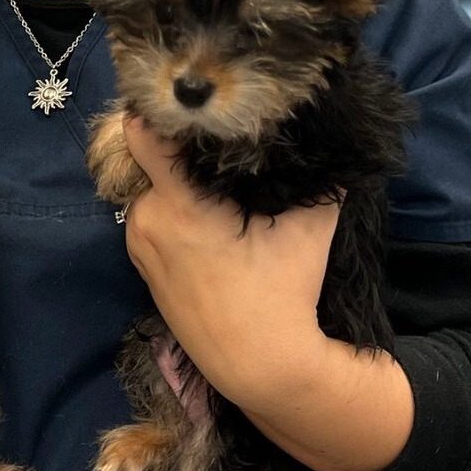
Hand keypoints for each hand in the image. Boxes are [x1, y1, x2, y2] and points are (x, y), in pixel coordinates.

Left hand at [119, 116, 339, 411]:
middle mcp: (148, 221)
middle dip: (179, 151)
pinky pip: (151, 220)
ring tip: (215, 186)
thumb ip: (319, 176)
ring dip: (176, 185)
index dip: (160, 111)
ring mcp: (139, 246)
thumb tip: (331, 132)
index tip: (188, 104)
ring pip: (151, 191)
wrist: (260, 366)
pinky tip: (207, 221)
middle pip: (150, 160)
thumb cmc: (284, 292)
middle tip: (215, 144)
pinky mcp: (142, 267)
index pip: (141, 135)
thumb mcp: (310, 227)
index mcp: (179, 205)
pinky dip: (172, 213)